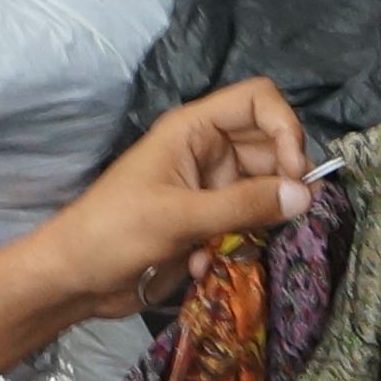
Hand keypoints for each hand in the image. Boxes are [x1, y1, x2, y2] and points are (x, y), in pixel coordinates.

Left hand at [41, 80, 312, 319]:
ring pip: (263, 191)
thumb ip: (245, 205)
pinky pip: (246, 224)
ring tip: (239, 244)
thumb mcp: (180, 217)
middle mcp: (206, 152)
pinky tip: (205, 262)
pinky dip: (237, 244)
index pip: (258, 100)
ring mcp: (209, 188)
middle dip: (281, 182)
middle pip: (270, 148)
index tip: (295, 172)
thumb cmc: (114, 233)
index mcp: (193, 130)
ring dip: (259, 220)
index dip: (285, 128)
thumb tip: (305, 195)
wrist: (75, 279)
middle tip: (287, 215)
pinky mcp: (208, 223)